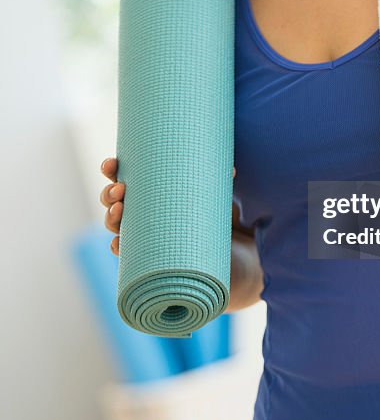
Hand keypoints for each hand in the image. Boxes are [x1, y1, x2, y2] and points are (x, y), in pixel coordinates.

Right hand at [101, 158, 237, 254]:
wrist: (229, 255)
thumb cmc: (217, 219)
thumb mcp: (219, 197)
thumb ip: (220, 183)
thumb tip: (231, 169)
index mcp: (152, 192)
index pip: (123, 178)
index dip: (111, 170)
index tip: (112, 162)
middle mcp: (143, 213)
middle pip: (113, 202)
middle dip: (109, 194)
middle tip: (120, 189)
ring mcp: (146, 235)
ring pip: (116, 227)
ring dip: (111, 218)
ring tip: (119, 211)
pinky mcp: (152, 256)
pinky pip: (129, 254)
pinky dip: (119, 249)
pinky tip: (118, 244)